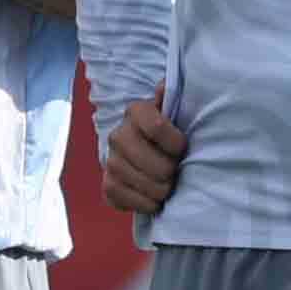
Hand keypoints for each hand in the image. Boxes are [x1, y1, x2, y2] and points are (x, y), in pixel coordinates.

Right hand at [101, 92, 188, 218]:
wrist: (152, 153)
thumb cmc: (171, 133)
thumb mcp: (178, 113)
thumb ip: (173, 100)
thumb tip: (164, 85)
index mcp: (137, 112)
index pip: (155, 126)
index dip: (175, 143)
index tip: (182, 149)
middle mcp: (118, 135)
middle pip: (151, 162)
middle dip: (169, 171)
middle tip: (176, 171)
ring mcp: (111, 161)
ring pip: (139, 182)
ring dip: (160, 190)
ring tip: (169, 186)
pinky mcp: (108, 185)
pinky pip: (122, 198)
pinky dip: (143, 203)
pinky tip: (154, 200)